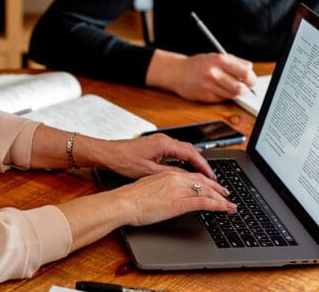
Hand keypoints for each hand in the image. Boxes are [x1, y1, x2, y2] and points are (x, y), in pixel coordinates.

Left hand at [98, 133, 214, 179]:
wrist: (107, 153)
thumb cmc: (122, 160)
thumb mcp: (148, 172)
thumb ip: (169, 174)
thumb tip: (186, 178)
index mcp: (164, 144)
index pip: (192, 154)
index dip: (204, 167)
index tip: (212, 177)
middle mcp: (163, 139)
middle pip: (191, 150)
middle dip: (202, 164)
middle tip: (211, 178)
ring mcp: (159, 141)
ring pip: (184, 149)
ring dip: (194, 161)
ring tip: (202, 174)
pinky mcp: (155, 144)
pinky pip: (176, 150)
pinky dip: (184, 158)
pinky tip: (186, 166)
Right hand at [110, 170, 236, 226]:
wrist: (123, 202)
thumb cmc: (129, 198)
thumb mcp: (146, 188)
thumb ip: (159, 188)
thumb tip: (163, 194)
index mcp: (166, 174)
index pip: (191, 175)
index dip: (204, 181)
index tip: (210, 185)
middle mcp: (175, 178)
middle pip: (203, 181)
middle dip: (217, 188)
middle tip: (225, 193)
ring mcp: (180, 189)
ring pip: (208, 190)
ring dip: (222, 197)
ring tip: (230, 203)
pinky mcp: (181, 202)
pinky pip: (206, 202)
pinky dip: (220, 205)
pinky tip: (226, 209)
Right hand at [146, 50, 256, 102]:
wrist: (176, 72)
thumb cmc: (197, 65)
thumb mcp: (214, 57)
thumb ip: (232, 63)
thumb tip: (250, 72)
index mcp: (219, 60)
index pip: (246, 70)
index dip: (251, 76)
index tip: (250, 78)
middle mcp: (215, 73)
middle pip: (243, 85)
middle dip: (248, 87)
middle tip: (246, 87)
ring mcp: (210, 85)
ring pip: (234, 94)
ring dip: (236, 93)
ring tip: (232, 88)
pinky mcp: (206, 96)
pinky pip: (223, 98)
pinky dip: (225, 96)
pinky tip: (218, 90)